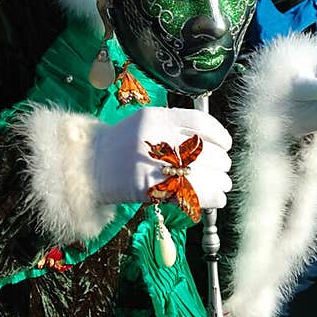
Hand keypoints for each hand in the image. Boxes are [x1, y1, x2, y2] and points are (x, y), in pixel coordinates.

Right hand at [90, 106, 232, 211]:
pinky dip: (210, 197)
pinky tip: (216, 198)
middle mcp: (154, 137)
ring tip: (223, 185)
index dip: (220, 136)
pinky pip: (189, 193)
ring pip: (200, 172)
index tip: (226, 145)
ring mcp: (150, 162)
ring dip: (220, 181)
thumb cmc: (123, 145)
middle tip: (225, 170)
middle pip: (203, 150)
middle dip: (221, 163)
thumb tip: (216, 144)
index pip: (200, 124)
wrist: (89, 164)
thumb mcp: (147, 124)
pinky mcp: (147, 186)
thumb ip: (177, 128)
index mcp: (156, 117)